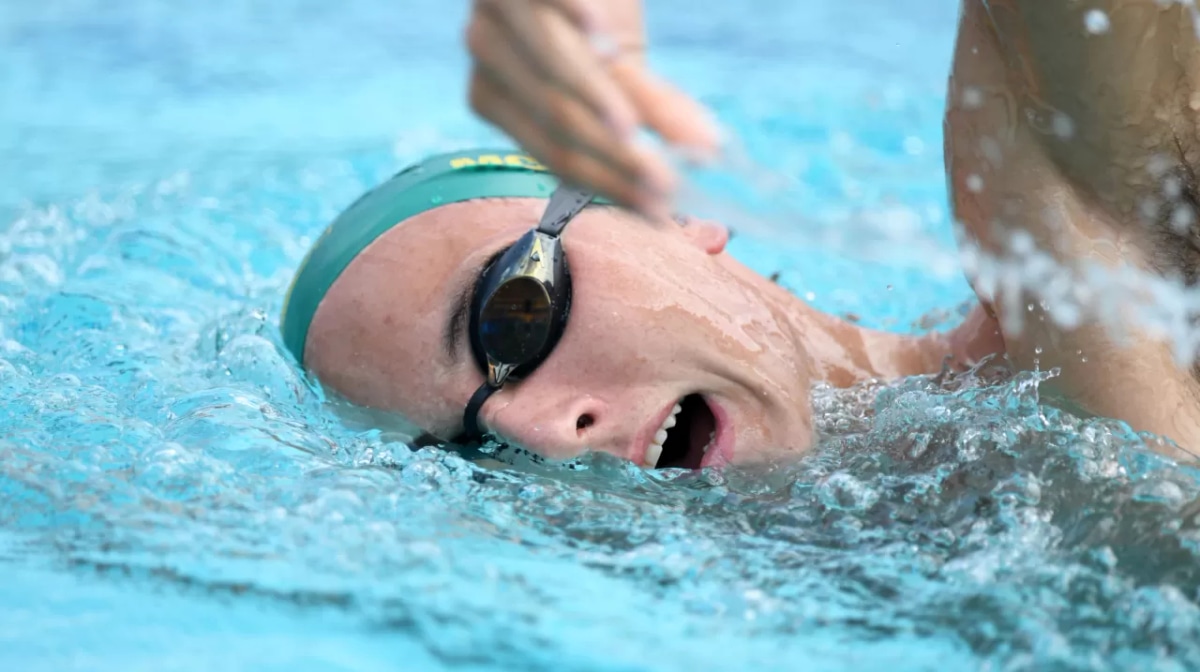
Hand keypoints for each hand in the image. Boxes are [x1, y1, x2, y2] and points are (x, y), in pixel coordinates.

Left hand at [465, 0, 719, 217]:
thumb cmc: (588, 4)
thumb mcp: (616, 59)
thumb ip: (651, 107)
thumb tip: (709, 157)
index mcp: (495, 94)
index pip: (554, 151)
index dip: (608, 180)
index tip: (657, 209)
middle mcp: (484, 54)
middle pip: (558, 117)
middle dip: (614, 153)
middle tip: (665, 182)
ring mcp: (495, 9)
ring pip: (552, 68)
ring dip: (599, 99)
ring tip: (636, 131)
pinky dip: (580, 19)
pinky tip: (611, 44)